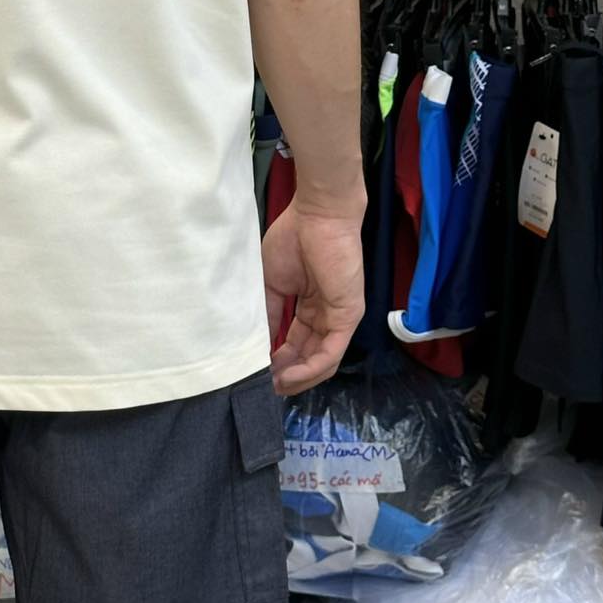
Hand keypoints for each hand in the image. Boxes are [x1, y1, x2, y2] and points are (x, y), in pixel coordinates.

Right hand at [262, 198, 364, 395]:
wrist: (318, 216)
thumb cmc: (294, 239)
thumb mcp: (271, 282)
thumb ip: (268, 312)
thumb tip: (256, 341)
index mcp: (309, 306)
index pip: (295, 343)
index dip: (276, 360)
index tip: (255, 372)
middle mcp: (326, 316)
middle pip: (308, 357)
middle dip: (286, 375)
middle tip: (262, 387)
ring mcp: (339, 318)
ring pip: (321, 362)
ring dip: (297, 378)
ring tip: (273, 386)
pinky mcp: (347, 316)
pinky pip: (330, 352)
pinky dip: (309, 368)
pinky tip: (287, 375)